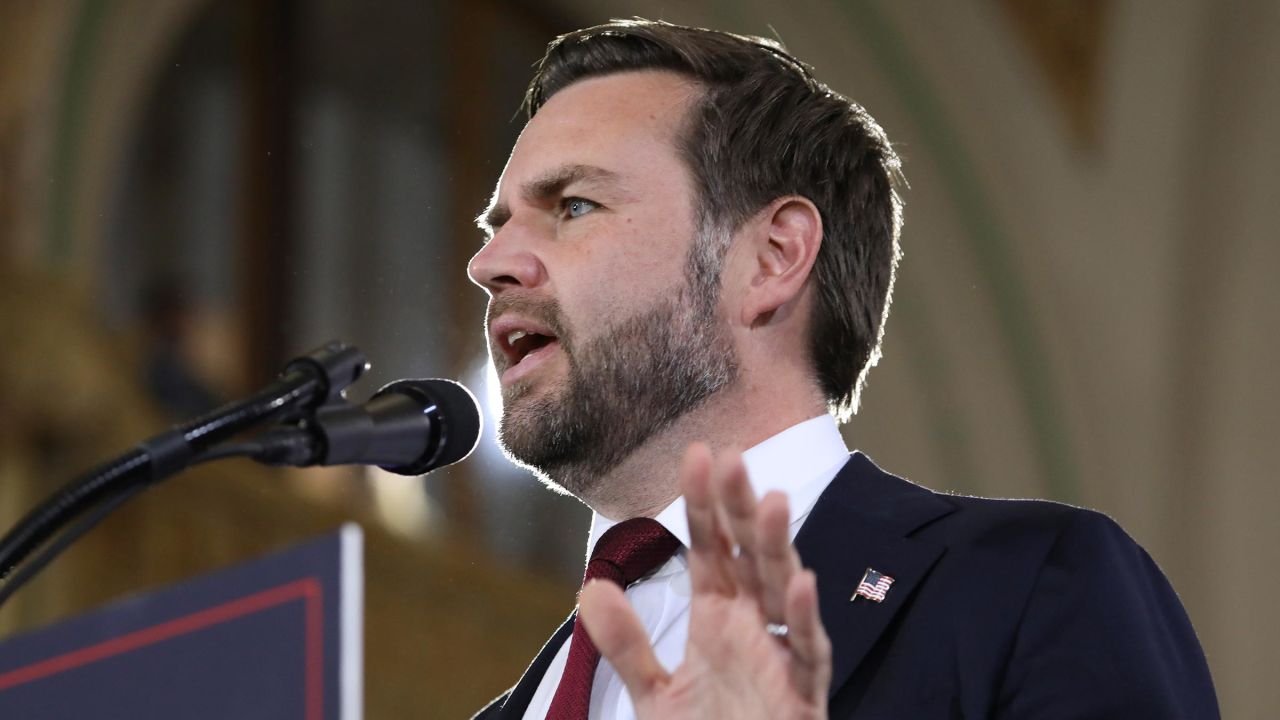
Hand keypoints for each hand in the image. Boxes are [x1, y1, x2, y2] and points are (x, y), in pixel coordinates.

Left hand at [578, 443, 830, 718]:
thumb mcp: (654, 696)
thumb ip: (627, 643)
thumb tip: (591, 586)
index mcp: (720, 621)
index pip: (712, 551)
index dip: (703, 506)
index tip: (695, 456)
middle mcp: (753, 630)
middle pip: (749, 558)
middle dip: (739, 510)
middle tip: (730, 459)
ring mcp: (780, 660)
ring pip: (785, 594)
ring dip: (778, 549)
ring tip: (769, 501)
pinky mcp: (803, 698)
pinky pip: (809, 655)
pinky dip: (808, 622)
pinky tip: (803, 586)